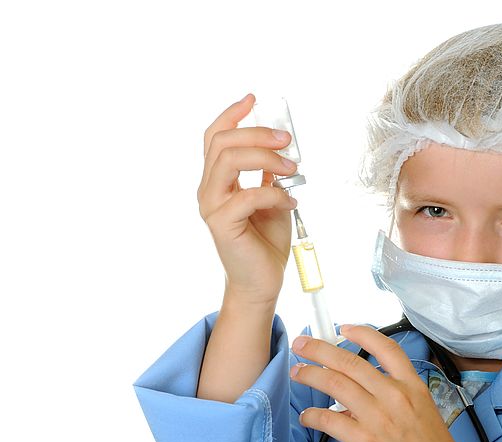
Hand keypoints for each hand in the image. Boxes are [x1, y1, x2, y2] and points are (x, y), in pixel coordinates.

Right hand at [197, 92, 298, 302]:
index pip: (215, 137)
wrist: (262, 281)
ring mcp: (211, 206)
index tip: (254, 99)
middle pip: (223, 143)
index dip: (232, 114)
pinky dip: (275, 194)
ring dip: (266, 159)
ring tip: (293, 170)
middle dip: (258, 134)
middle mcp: (208, 190)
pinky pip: (249, 195)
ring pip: (229, 161)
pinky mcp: (222, 224)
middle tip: (288, 141)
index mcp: (217, 180)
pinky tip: (291, 202)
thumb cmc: (265, 241)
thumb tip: (281, 148)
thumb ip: (270, 174)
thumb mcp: (272, 198)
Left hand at [289, 325, 488, 441]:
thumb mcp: (424, 417)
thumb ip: (395, 404)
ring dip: (310, 375)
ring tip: (297, 372)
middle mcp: (395, 396)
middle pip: (350, 362)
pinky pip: (329, 420)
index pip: (386, 348)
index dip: (362, 333)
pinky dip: (313, 416)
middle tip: (302, 344)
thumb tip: (361, 404)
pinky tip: (306, 418)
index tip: (344, 327)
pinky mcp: (364, 441)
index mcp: (413, 387)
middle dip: (320, 349)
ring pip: (334, 384)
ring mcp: (378, 417)